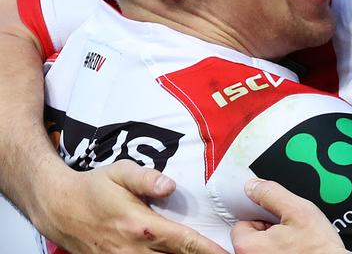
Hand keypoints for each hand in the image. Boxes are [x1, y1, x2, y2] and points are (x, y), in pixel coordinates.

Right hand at [33, 160, 226, 253]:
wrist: (58, 207)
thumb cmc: (94, 187)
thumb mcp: (120, 172)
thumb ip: (147, 179)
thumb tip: (170, 186)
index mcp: (141, 226)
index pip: (184, 242)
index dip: (208, 250)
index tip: (226, 252)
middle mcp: (134, 251)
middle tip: (221, 253)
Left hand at [231, 179, 348, 253]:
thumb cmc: (319, 250)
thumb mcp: (298, 210)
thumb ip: (271, 193)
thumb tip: (253, 186)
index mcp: (248, 247)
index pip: (242, 222)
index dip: (262, 217)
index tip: (277, 220)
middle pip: (250, 237)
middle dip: (268, 230)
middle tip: (289, 232)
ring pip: (261, 247)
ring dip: (274, 242)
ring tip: (295, 243)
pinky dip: (280, 251)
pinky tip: (296, 251)